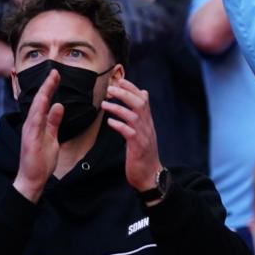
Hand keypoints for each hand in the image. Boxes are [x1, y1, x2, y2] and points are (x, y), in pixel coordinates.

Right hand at [13, 68, 62, 202]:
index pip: (44, 102)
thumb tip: (58, 105)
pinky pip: (35, 124)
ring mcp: (29, 132)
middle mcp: (31, 124)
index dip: (49, 88)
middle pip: (39, 101)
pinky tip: (44, 103)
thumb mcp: (52, 137)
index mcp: (37, 123)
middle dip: (47, 86)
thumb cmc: (41, 159)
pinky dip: (39, 113)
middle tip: (55, 71)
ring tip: (50, 81)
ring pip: (36, 109)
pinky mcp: (31, 141)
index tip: (57, 74)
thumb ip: (54, 122)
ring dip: (43, 94)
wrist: (33, 179)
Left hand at [102, 78, 161, 192]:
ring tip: (104, 103)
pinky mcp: (138, 147)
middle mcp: (148, 126)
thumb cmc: (143, 153)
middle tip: (110, 88)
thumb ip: (142, 114)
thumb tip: (143, 93)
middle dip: (125, 93)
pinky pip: (129, 132)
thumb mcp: (144, 131)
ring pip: (134, 116)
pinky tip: (110, 122)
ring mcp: (144, 136)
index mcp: (148, 121)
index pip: (143, 99)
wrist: (150, 175)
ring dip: (118, 108)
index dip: (132, 88)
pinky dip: (119, 125)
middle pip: (140, 103)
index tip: (119, 80)